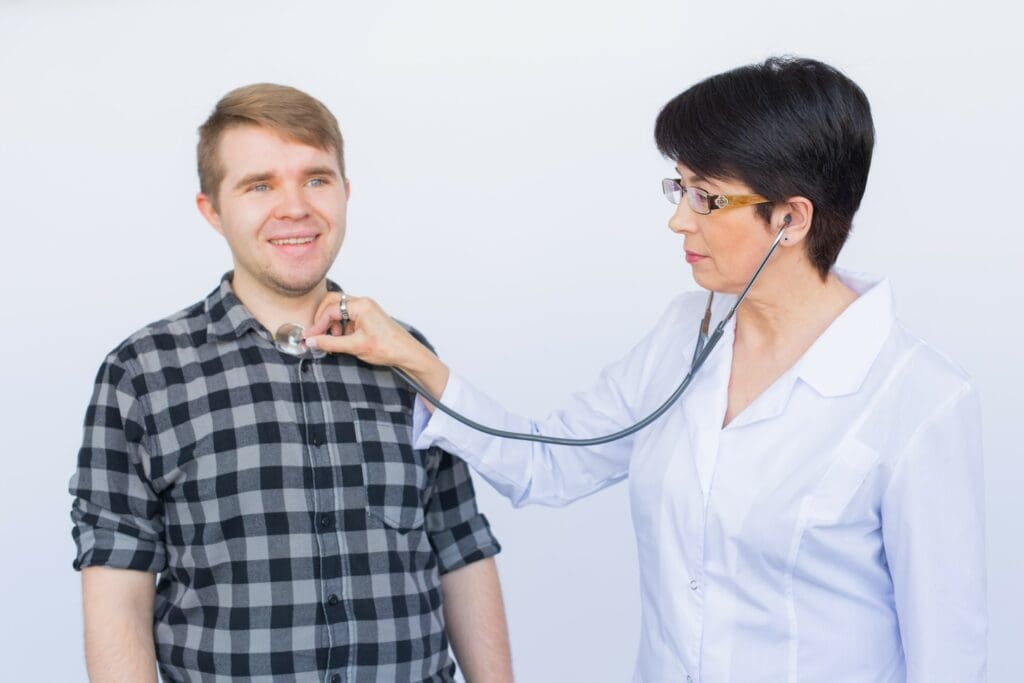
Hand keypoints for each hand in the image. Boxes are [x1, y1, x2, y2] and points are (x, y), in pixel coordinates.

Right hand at [304, 293, 449, 400]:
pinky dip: (342, 327)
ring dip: (333, 324)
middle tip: (319, 336)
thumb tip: (312, 341)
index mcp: (361, 305)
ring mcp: (366, 309)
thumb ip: (330, 343)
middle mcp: (363, 303)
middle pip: (333, 304)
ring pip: (340, 310)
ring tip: (336, 340)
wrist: (407, 354)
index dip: (318, 324)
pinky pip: (348, 317)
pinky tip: (344, 340)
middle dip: (324, 320)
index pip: (330, 310)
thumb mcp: (355, 347)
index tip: (310, 337)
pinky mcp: (368, 316)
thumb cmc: (387, 348)